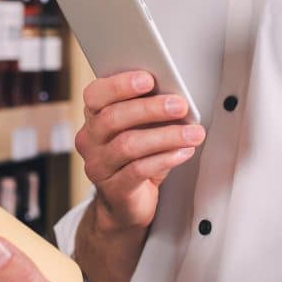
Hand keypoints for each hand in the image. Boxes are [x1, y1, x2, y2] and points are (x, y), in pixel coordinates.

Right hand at [76, 71, 204, 230]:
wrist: (125, 203)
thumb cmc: (135, 157)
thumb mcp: (139, 129)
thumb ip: (148, 110)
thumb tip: (174, 95)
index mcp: (93, 116)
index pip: (95, 94)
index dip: (120, 84)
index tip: (149, 79)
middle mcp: (89, 139)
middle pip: (113, 117)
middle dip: (150, 108)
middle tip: (180, 105)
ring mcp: (98, 165)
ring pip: (128, 145)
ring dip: (166, 136)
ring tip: (193, 133)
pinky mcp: (113, 189)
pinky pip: (138, 170)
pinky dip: (164, 159)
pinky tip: (183, 152)